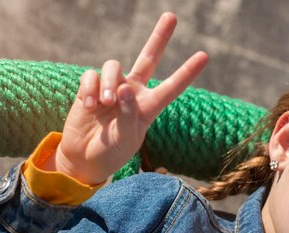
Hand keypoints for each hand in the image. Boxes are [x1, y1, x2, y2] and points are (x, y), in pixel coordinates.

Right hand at [45, 12, 207, 184]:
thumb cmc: (110, 152)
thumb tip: (125, 88)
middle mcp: (133, 93)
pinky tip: (88, 107)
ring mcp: (112, 88)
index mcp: (148, 108)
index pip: (171, 87)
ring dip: (109, 83)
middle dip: (159, 37)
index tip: (205, 56)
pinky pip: (91, 76)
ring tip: (106, 103)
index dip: (187, 72)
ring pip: (114, 67)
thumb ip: (129, 115)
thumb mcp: (125, 140)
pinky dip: (89, 89)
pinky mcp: (90, 88)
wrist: (84, 159)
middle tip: (172, 16)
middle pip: (148, 58)